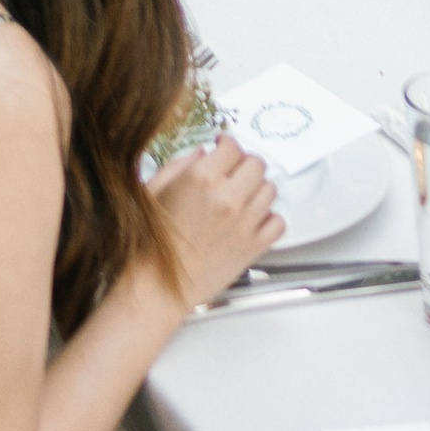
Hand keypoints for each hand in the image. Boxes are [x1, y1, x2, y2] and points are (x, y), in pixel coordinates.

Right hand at [153, 134, 284, 309]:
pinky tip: (254, 219)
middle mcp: (227, 197)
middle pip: (256, 164)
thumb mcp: (155, 189)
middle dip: (245, 163)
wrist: (159, 285)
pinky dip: (269, 217)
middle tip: (235, 170)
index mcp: (201, 178)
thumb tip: (202, 154)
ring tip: (244, 195)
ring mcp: (244, 223)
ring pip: (270, 190)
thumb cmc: (152, 242)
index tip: (224, 148)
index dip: (227, 145)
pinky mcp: (254, 247)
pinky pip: (278, 222)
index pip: (232, 146)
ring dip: (257, 188)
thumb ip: (181, 164)